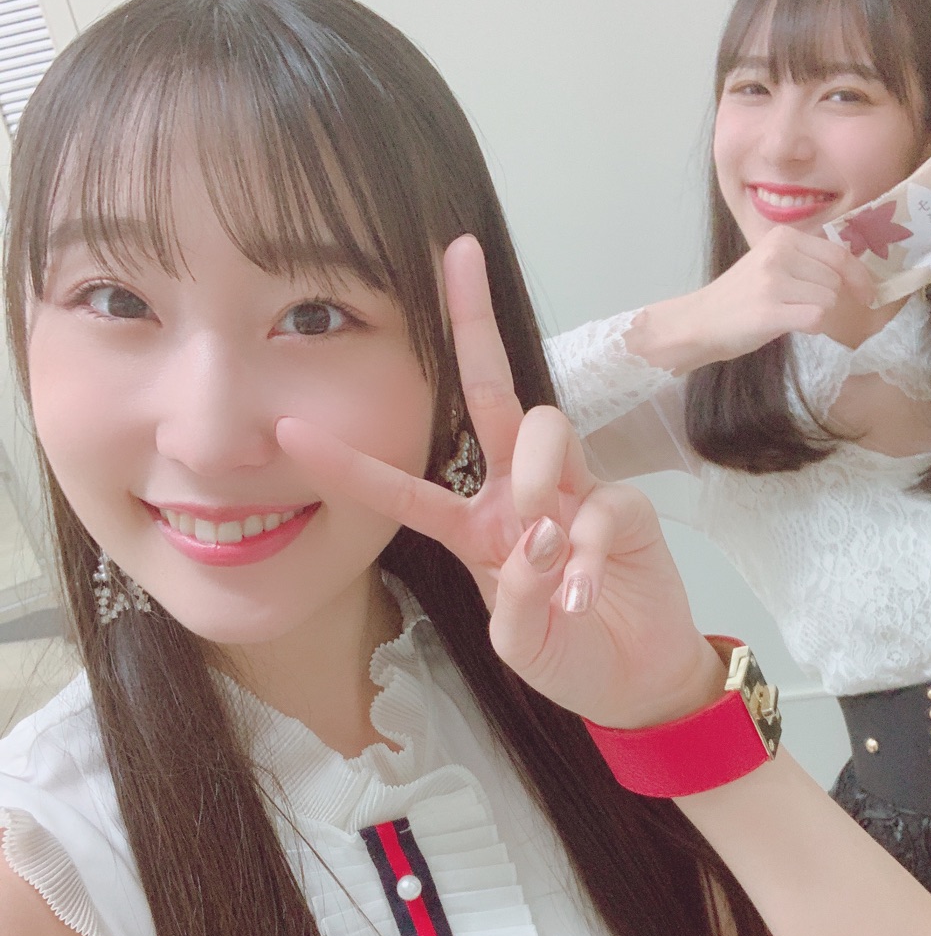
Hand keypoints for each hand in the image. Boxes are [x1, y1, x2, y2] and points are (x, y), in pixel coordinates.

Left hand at [277, 235, 722, 728]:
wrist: (635, 681)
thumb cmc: (567, 657)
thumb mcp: (519, 643)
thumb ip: (518, 598)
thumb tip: (541, 537)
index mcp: (472, 526)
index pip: (405, 486)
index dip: (349, 463)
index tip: (290, 428)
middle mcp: (518, 494)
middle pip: (490, 392)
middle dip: (473, 321)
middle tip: (459, 254)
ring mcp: (573, 493)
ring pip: (543, 427)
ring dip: (536, 471)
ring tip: (543, 541)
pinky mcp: (624, 508)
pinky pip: (599, 503)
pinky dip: (587, 549)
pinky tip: (581, 591)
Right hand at [632, 226, 874, 373]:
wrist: (698, 322)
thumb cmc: (737, 299)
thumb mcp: (770, 265)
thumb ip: (805, 261)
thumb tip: (853, 273)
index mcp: (782, 237)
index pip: (839, 254)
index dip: (860, 277)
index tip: (867, 294)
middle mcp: (779, 253)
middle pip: (835, 280)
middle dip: (830, 300)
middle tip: (805, 310)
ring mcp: (774, 281)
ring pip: (829, 300)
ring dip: (819, 315)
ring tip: (789, 316)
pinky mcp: (770, 310)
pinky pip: (817, 318)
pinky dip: (813, 327)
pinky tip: (792, 326)